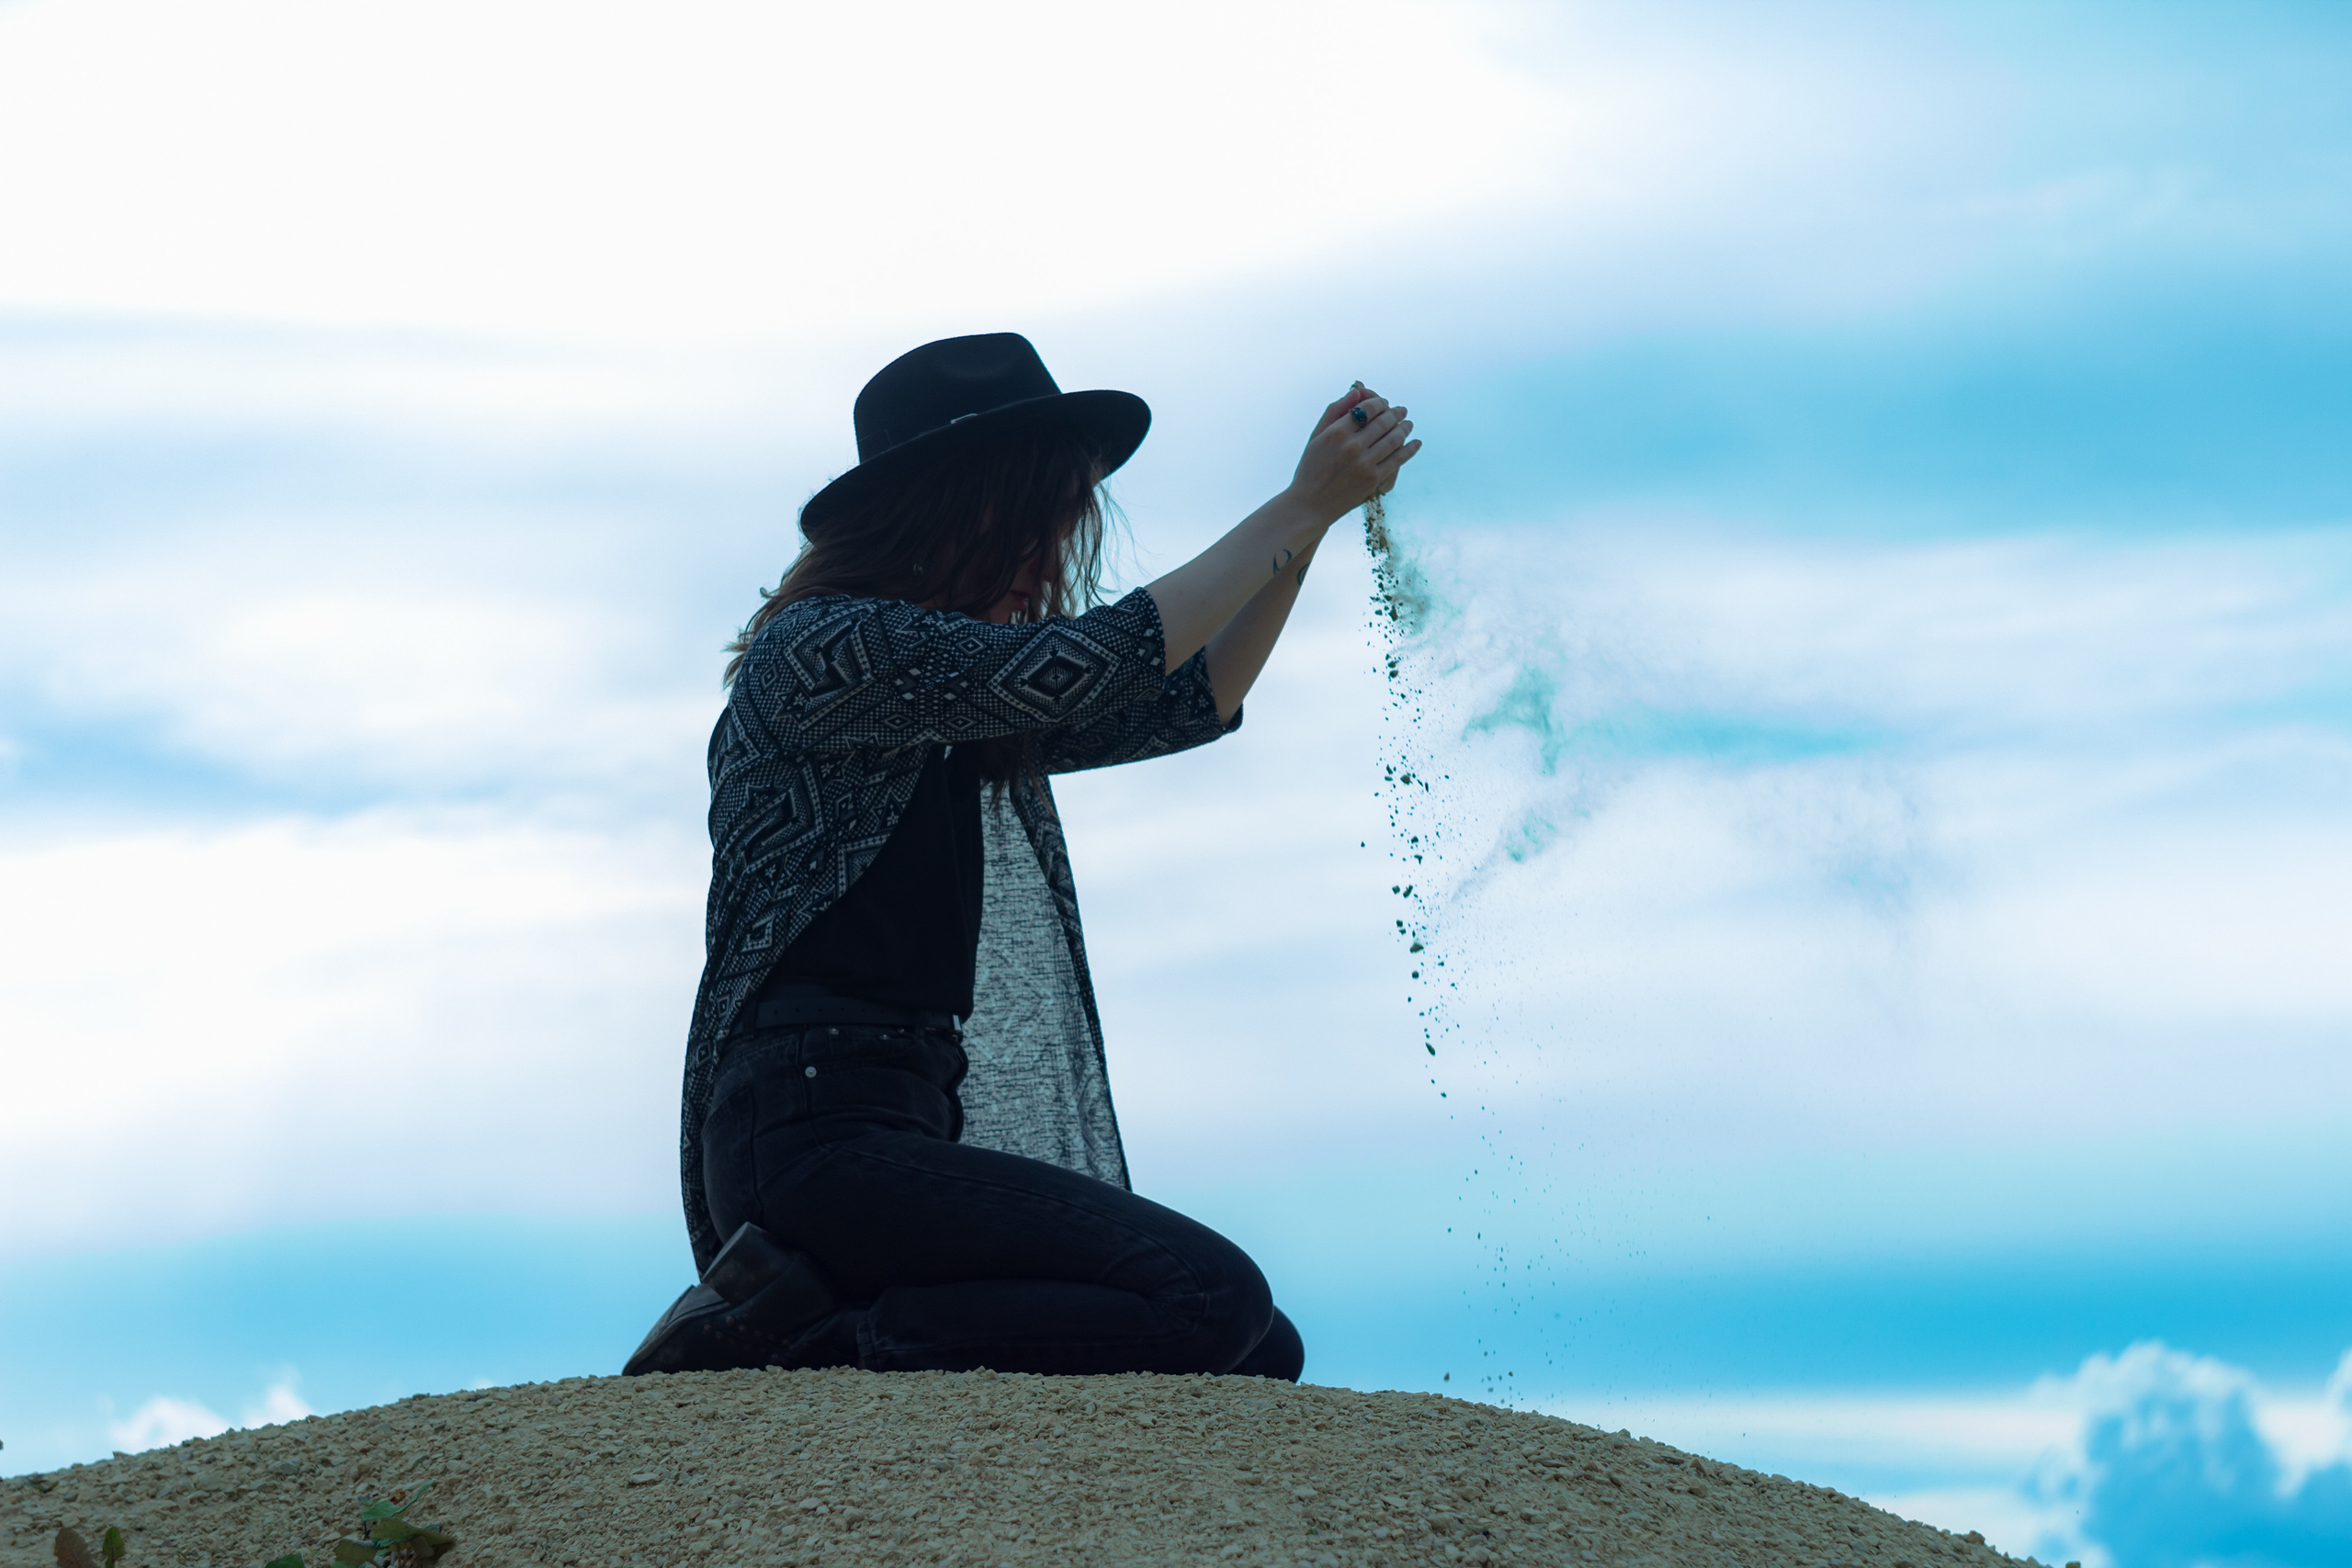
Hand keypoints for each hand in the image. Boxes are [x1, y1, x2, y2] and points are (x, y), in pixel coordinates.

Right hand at [1286, 384, 1422, 523]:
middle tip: (1402, 410)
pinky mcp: (1373, 479)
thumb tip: (1356, 391)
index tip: (1384, 403)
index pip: (1366, 409)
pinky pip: (1397, 460)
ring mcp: (1364, 463)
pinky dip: (1409, 450)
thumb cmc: (1311, 468)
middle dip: (1395, 413)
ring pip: (1393, 439)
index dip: (1379, 403)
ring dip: (1404, 428)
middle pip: (1382, 422)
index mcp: (1336, 433)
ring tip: (1409, 423)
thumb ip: (1334, 411)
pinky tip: (1416, 443)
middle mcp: (1352, 446)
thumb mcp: (1315, 436)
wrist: (1310, 504)